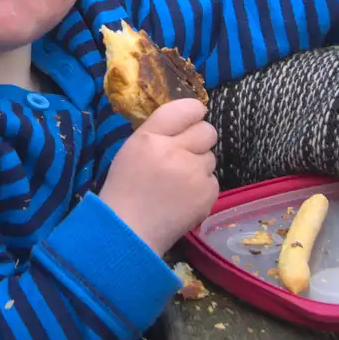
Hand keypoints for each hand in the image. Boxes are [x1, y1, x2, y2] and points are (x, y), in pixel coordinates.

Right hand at [99, 98, 218, 255]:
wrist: (129, 231)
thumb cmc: (126, 188)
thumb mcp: (132, 149)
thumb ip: (159, 131)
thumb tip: (188, 119)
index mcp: (151, 137)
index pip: (186, 108)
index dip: (193, 113)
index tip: (191, 121)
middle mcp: (175, 151)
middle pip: (208, 131)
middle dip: (199, 140)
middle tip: (183, 155)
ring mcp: (194, 174)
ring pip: (211, 157)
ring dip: (199, 166)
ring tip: (178, 182)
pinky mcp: (207, 194)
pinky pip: (213, 180)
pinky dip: (202, 187)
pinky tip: (184, 198)